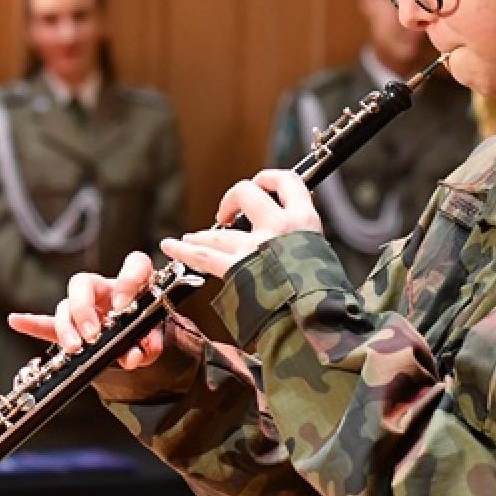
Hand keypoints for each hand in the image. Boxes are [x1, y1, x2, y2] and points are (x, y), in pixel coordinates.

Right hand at [9, 251, 163, 369]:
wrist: (138, 346)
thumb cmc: (146, 335)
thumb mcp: (152, 342)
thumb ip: (146, 348)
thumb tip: (131, 355)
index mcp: (132, 286)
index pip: (134, 265)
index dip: (129, 279)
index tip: (123, 304)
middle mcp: (104, 291)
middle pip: (83, 283)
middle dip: (84, 308)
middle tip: (93, 334)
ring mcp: (84, 307)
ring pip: (65, 305)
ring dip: (67, 326)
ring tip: (74, 348)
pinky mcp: (71, 327)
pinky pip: (48, 323)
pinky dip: (33, 323)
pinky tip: (16, 321)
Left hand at [162, 168, 321, 278]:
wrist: (319, 317)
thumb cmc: (323, 293)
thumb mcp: (322, 254)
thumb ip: (304, 239)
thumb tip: (293, 235)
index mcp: (305, 220)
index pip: (287, 180)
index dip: (269, 178)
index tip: (261, 185)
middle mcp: (279, 226)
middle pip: (246, 194)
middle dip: (231, 200)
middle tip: (227, 215)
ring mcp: (256, 247)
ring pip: (220, 232)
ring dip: (204, 235)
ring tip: (192, 238)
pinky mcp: (238, 268)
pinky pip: (204, 256)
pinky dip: (184, 250)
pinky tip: (171, 245)